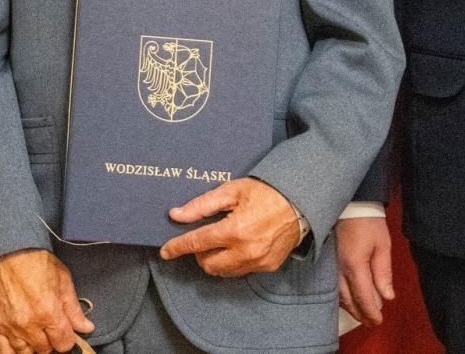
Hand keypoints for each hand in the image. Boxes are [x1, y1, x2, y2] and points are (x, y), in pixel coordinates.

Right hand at [0, 249, 93, 353]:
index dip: (67, 338)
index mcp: (49, 312)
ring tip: (35, 334)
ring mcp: (11, 327)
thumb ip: (73, 308)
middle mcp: (29, 324)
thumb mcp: (62, 279)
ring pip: (26, 353)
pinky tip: (20, 347)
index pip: (64, 344)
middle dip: (50, 340)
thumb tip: (86, 327)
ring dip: (33, 346)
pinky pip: (4, 352)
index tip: (65, 331)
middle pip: (45, 350)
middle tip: (49, 328)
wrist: (6, 250)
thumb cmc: (34, 260)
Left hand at [158, 177, 302, 275]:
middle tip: (203, 237)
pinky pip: (241, 271)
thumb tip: (176, 215)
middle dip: (199, 253)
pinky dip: (232, 262)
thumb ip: (201, 205)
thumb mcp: (231, 191)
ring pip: (223, 272)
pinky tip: (236, 246)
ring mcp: (258, 262)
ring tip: (220, 241)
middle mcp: (246, 251)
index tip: (165, 252)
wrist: (299, 202)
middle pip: (208, 264)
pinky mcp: (268, 266)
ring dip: (215, 260)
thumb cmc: (264, 192)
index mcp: (234, 230)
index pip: (197, 243)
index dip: (177, 247)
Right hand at [336, 216, 393, 325]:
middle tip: (370, 323)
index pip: (363, 297)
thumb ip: (383, 273)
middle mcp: (339, 268)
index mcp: (355, 265)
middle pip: (348, 299)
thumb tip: (387, 297)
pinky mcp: (328, 261)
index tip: (378, 322)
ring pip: (338, 294)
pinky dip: (342, 296)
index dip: (371, 312)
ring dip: (350, 307)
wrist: (350, 204)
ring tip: (361, 314)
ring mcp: (331, 265)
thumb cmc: (368, 223)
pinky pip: (333, 285)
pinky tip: (348, 299)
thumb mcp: (383, 246)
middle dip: (360, 314)